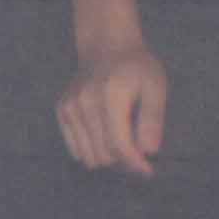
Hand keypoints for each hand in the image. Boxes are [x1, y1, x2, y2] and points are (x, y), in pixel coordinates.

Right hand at [58, 42, 169, 175]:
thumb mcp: (156, 86)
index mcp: (111, 95)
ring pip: (88, 157)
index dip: (135, 164)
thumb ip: (153, 118)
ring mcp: (70, 107)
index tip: (148, 171)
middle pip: (104, 154)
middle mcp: (85, 102)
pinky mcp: (62, 110)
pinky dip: (92, 150)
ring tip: (122, 142)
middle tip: (138, 150)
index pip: (119, 144)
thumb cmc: (136, 68)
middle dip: (124, 160)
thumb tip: (150, 151)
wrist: (107, 47)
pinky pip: (76, 149)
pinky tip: (104, 135)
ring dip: (108, 157)